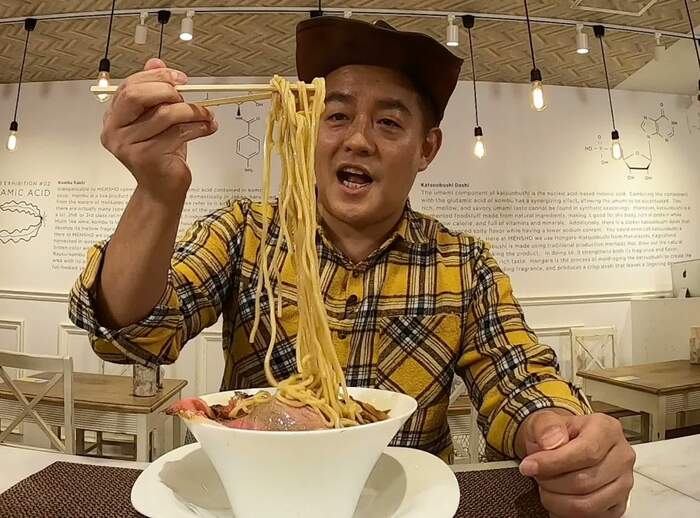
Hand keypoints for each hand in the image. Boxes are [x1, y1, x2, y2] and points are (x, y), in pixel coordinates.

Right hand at [100, 58, 217, 199]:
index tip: (180, 78)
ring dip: (192, 111)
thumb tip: (156, 62)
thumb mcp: (158, 119)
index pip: (130, 86)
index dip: (157, 77)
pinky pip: (178, 133)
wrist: (162, 190)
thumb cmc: (161, 155)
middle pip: (137, 95)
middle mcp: (115, 130)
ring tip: (206, 115)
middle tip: (187, 95)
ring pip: (165, 114)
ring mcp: (128, 145)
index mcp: (114, 117)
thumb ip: (155, 92)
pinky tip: (208, 127)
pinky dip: (198, 127)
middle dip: (167, 90)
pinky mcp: (147, 157)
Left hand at [518, 410, 634, 517]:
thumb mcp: (546, 420)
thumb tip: (551, 442)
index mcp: (607, 429)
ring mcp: (623, 482)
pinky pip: (591, 517)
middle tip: (537, 476)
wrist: (562, 444)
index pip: (586, 451)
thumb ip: (546, 427)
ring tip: (545, 488)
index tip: (529, 466)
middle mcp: (621, 456)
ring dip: (557, 500)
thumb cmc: (557, 433)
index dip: (554, 462)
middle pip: (585, 480)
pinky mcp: (618, 504)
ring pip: (588, 504)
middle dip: (551, 482)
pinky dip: (566, 513)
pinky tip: (556, 499)